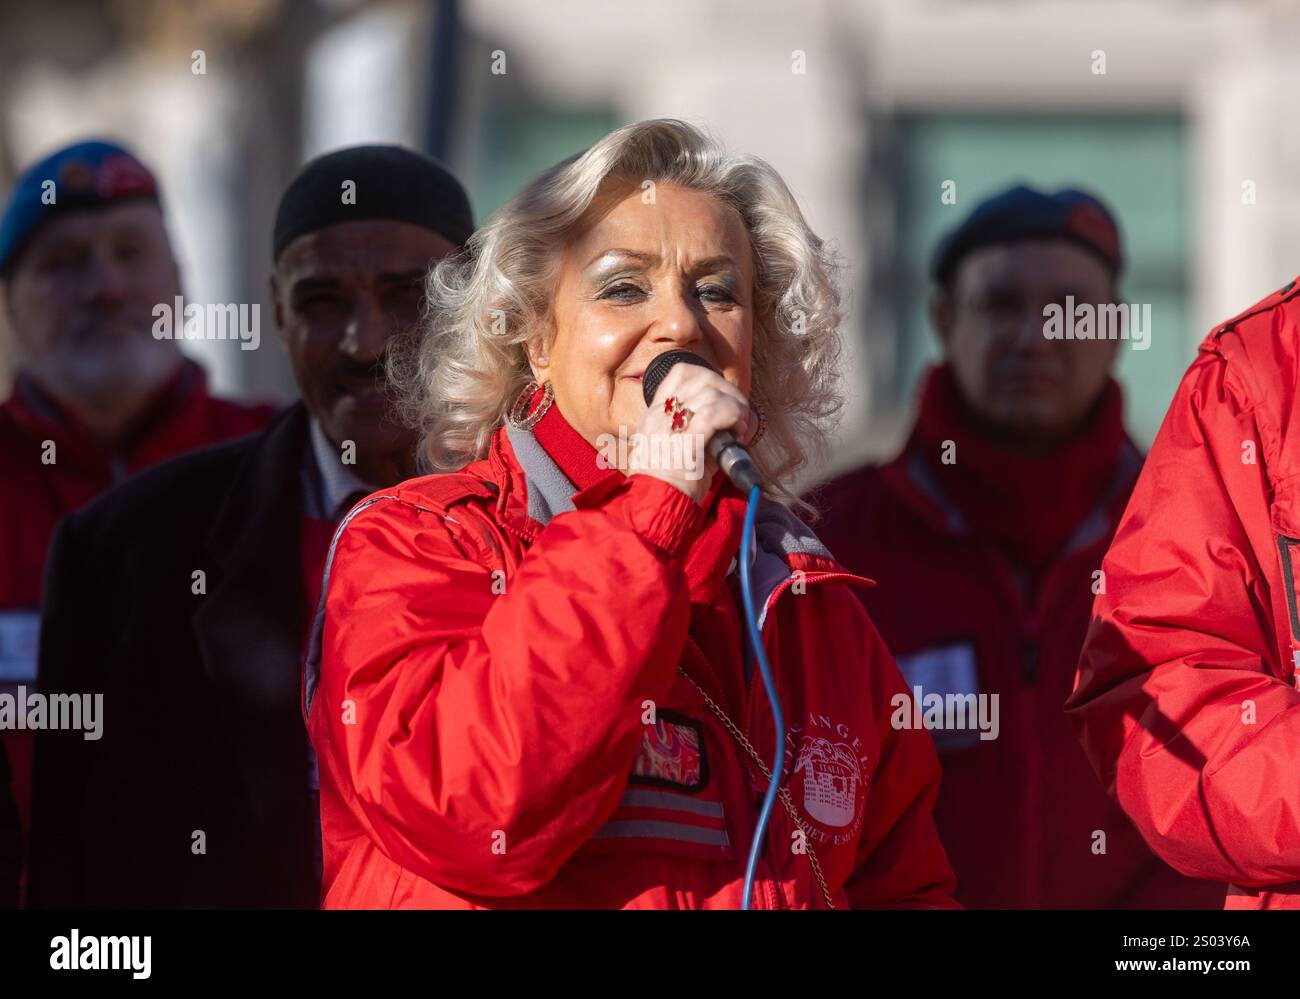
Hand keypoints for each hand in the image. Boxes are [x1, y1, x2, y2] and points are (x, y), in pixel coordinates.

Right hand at [629, 364, 755, 504]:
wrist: (655, 510)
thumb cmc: (669, 489)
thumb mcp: (675, 451)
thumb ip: (695, 431)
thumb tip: (727, 424)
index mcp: (653, 416)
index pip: (680, 373)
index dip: (709, 379)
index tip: (723, 400)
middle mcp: (659, 415)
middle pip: (701, 377)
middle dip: (728, 391)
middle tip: (739, 416)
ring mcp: (669, 425)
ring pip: (711, 390)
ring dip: (735, 405)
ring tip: (739, 427)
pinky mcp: (685, 440)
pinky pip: (715, 411)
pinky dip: (734, 415)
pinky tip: (738, 431)